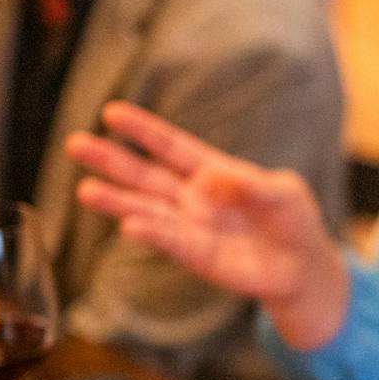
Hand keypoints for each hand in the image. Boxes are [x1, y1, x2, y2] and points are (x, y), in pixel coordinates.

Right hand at [66, 101, 347, 347]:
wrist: (304, 267)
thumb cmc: (293, 221)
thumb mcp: (284, 193)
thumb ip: (254, 184)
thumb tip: (215, 178)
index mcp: (212, 171)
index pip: (171, 146)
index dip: (143, 131)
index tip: (112, 112)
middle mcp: (193, 198)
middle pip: (145, 176)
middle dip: (112, 160)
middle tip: (75, 144)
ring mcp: (191, 227)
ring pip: (147, 210)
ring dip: (118, 202)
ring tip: (85, 190)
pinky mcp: (198, 256)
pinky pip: (171, 242)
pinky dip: (152, 234)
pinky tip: (130, 225)